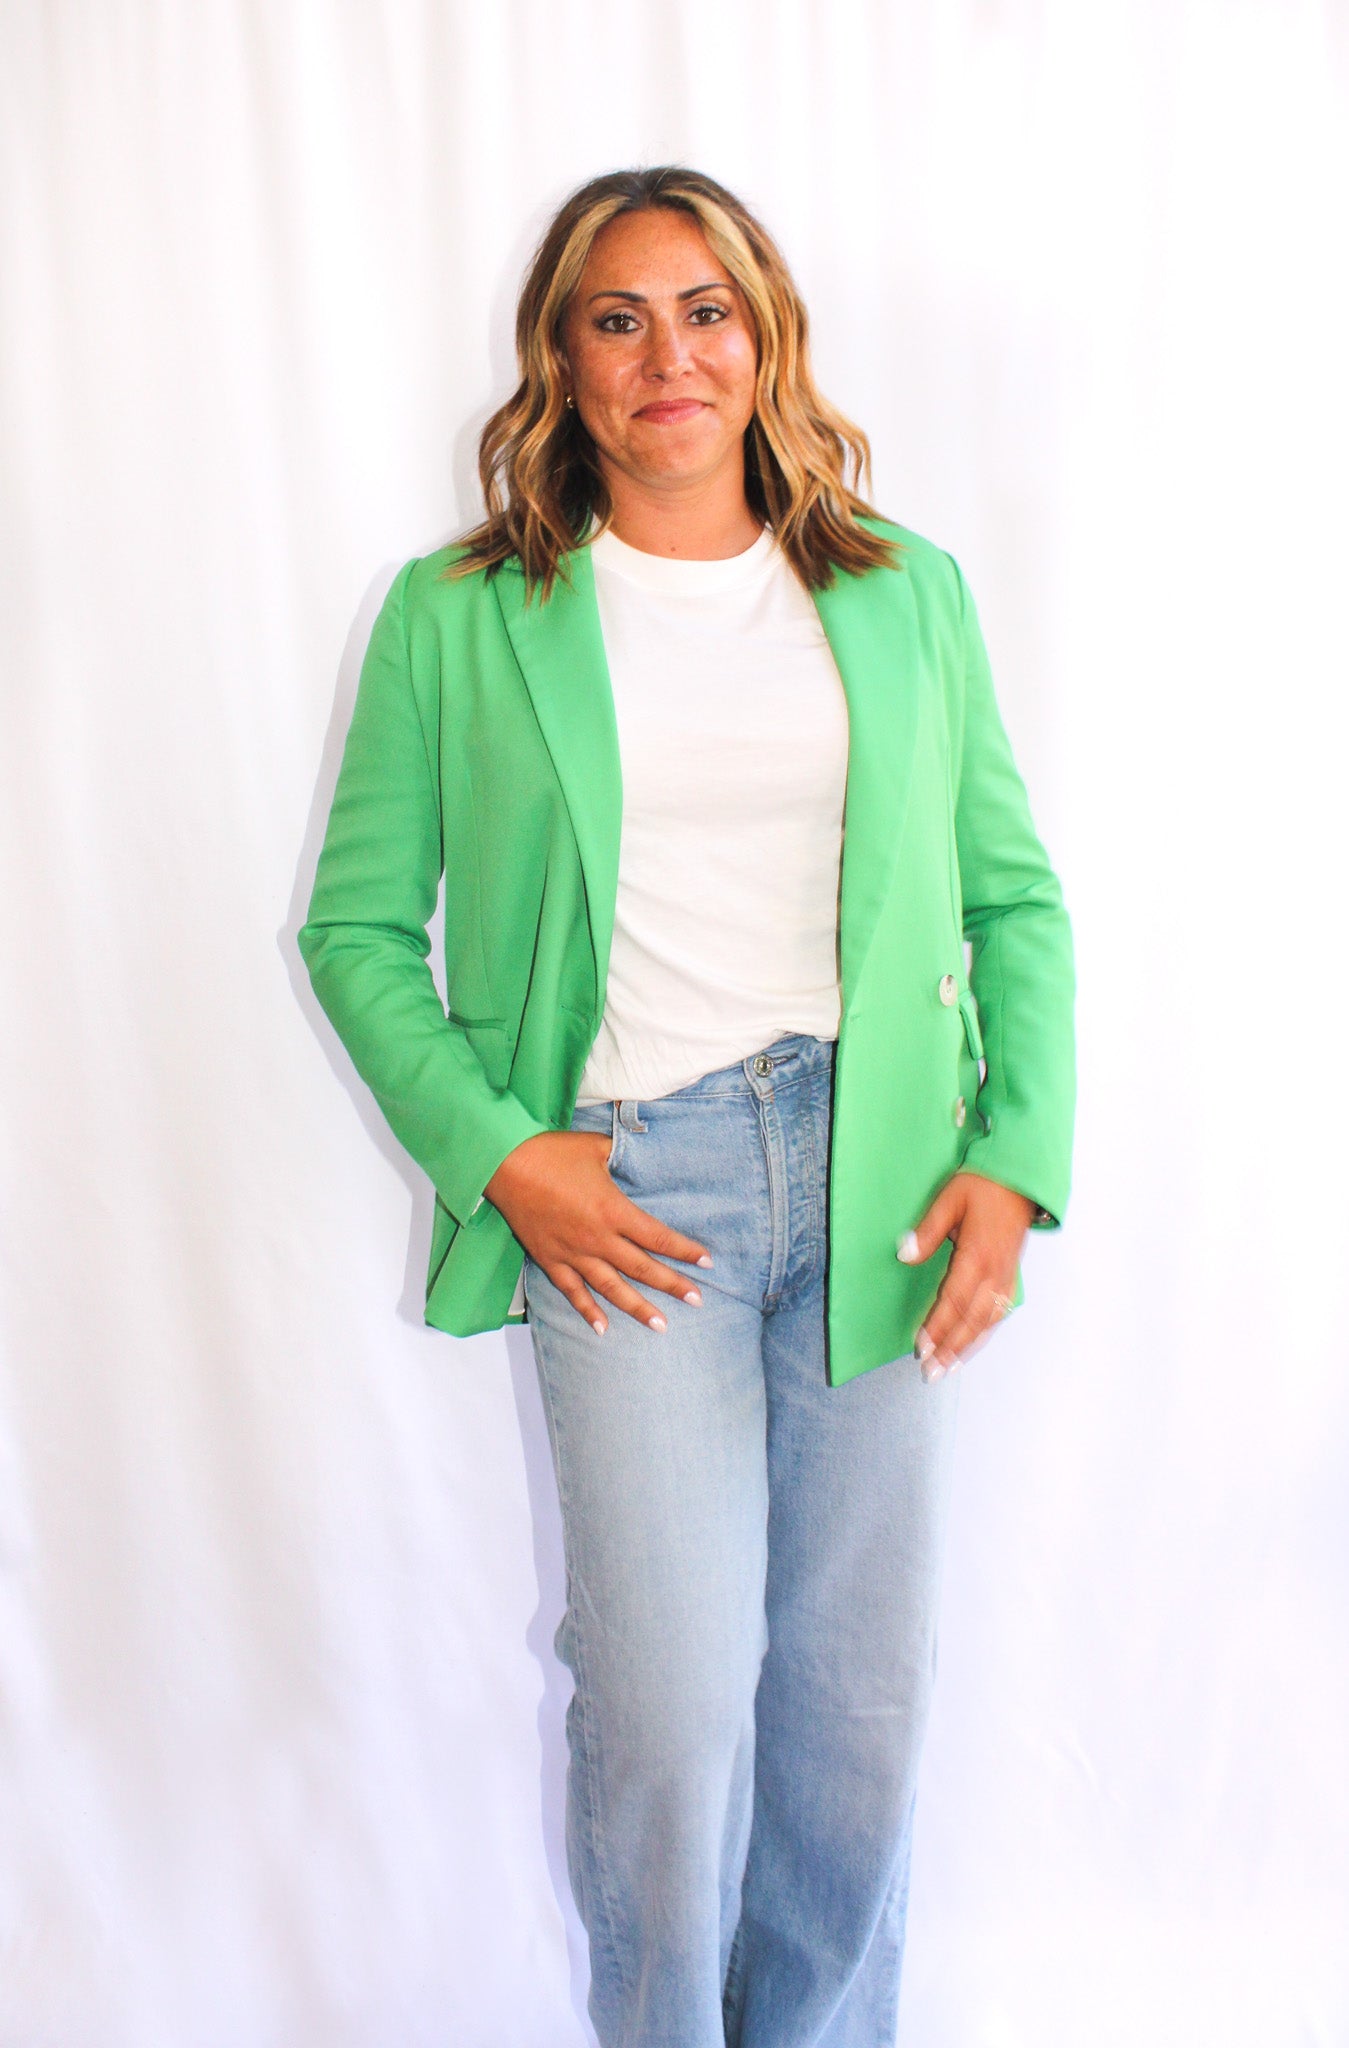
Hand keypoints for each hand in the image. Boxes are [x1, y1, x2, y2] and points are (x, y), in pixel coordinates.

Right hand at [484, 1130, 711, 1335]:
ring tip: (660, 1326)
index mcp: (613, 1211)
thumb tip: (642, 1148)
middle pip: (642, 1268)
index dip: (685, 1250)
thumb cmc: (552, 1152)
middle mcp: (598, 1238)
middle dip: (672, 1285)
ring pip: (612, 1287)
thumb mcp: (596, 1148)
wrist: (505, 1164)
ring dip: (637, 1307)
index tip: (707, 1262)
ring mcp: (573, 1253)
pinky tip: (603, 1329)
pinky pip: (573, 1292)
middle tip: (697, 1301)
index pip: (658, 1237)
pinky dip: (587, 1311)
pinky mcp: (550, 1259)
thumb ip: (623, 1154)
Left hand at [897, 1171, 1034, 1380]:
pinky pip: (999, 1312)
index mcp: (977, 1254)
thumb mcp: (949, 1199)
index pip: (954, 1299)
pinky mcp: (1011, 1275)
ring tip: (948, 1369)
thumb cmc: (983, 1184)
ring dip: (966, 1347)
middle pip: (971, 1319)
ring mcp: (1006, 1275)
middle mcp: (995, 1272)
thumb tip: (904, 1254)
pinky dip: (984, 1333)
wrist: (1021, 1177)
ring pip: (987, 1321)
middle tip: (930, 1373)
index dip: (937, 1326)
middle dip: (950, 1348)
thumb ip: (928, 1230)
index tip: (921, 1346)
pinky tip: (972, 1345)